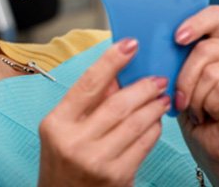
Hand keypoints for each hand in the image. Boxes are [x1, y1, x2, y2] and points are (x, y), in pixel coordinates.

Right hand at [38, 39, 169, 186]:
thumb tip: (116, 74)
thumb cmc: (62, 161)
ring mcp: (97, 161)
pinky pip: (144, 145)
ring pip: (135, 123)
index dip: (111, 61)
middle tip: (157, 78)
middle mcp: (75, 142)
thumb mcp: (63, 129)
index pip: (88, 84)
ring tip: (161, 97)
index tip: (130, 44)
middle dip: (142, 87)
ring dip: (153, 106)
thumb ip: (86, 102)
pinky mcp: (118, 177)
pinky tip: (156, 121)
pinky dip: (153, 128)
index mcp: (56, 123)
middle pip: (118, 104)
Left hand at [174, 5, 218, 185]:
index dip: (196, 23)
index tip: (178, 38)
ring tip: (198, 109)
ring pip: (211, 72)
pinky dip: (208, 106)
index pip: (215, 15)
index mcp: (218, 42)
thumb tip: (150, 42)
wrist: (208, 144)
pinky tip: (211, 114)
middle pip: (205, 48)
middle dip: (184, 77)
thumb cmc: (190, 109)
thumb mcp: (175, 77)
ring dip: (196, 97)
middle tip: (181, 98)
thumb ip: (172, 56)